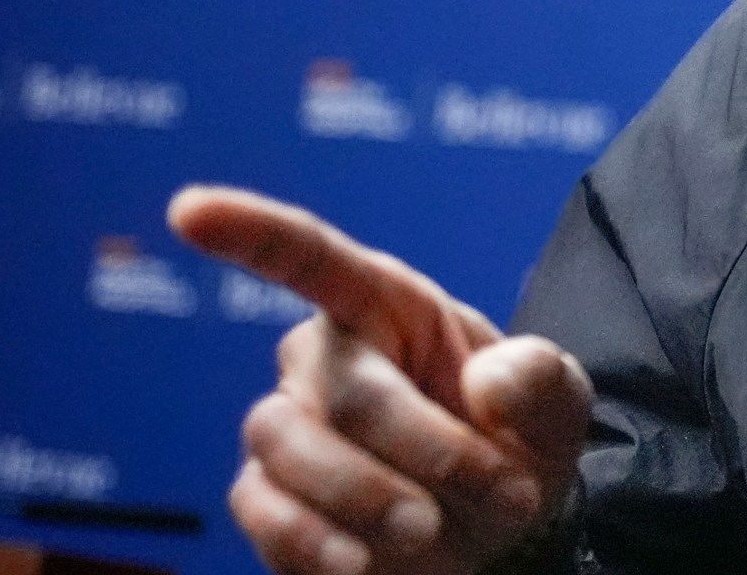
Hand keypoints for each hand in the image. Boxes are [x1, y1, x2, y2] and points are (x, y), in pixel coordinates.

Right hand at [168, 186, 592, 574]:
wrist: (498, 529)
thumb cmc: (516, 440)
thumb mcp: (556, 402)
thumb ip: (537, 380)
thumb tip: (484, 388)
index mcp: (386, 303)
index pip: (312, 257)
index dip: (251, 230)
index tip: (190, 208)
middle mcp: (320, 356)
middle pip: (346, 394)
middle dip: (432, 452)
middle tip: (505, 494)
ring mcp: (285, 427)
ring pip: (292, 450)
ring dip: (376, 500)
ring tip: (436, 530)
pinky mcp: (264, 498)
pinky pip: (265, 515)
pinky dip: (318, 545)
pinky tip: (362, 563)